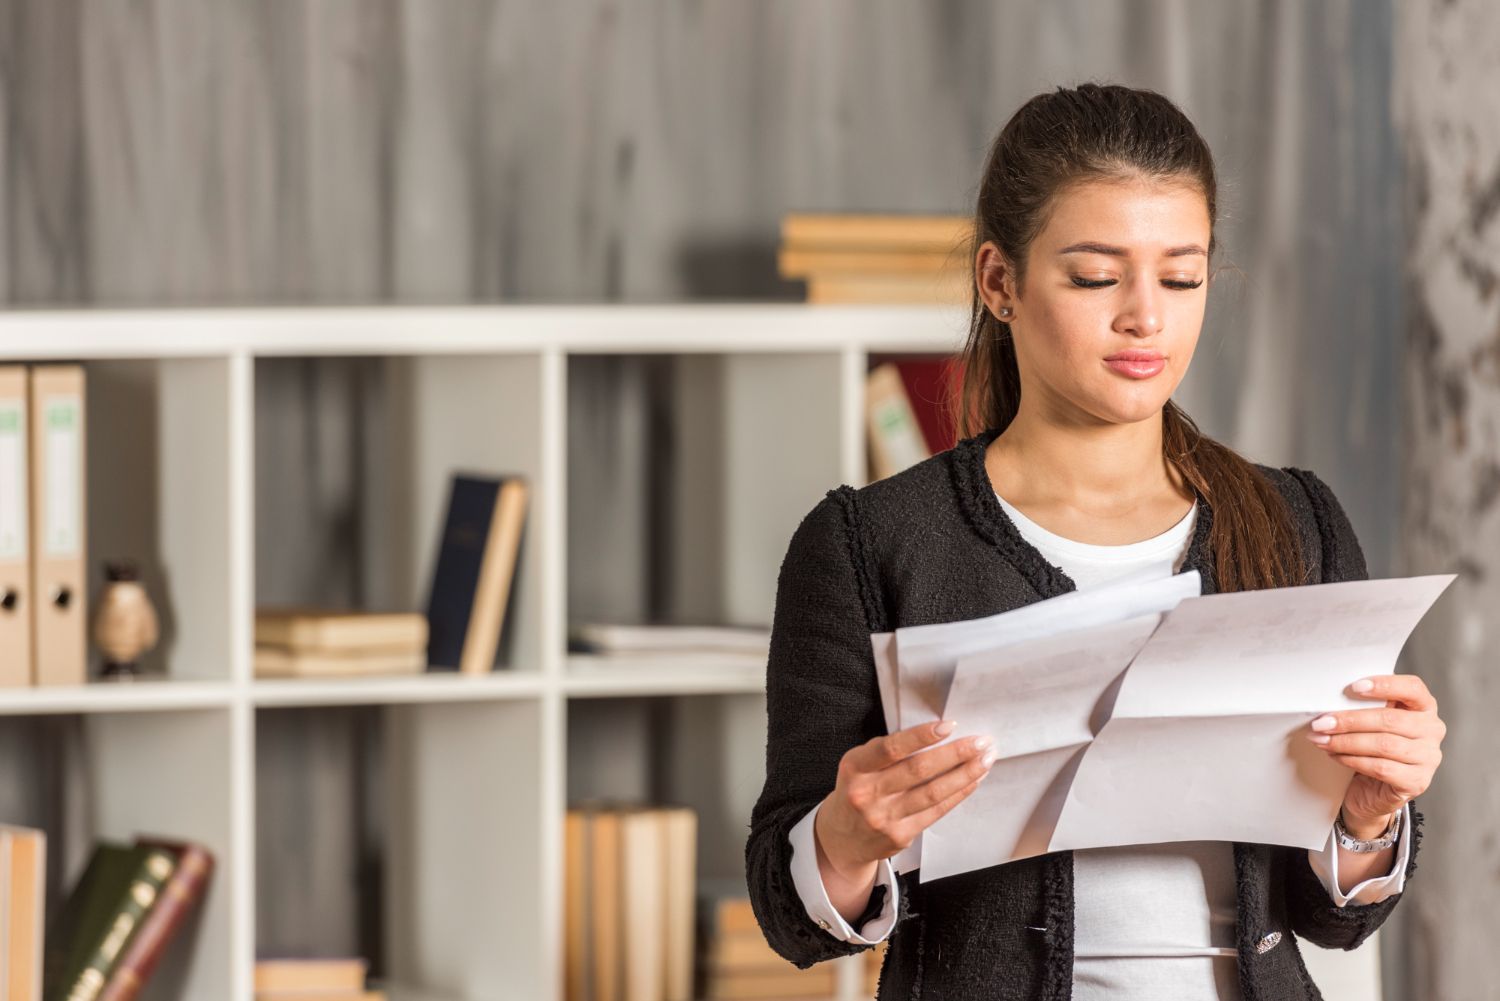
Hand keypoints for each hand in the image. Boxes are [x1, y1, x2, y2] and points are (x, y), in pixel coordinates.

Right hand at [815, 719, 995, 876]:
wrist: (841, 839)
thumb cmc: (857, 790)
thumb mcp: (859, 765)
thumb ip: (887, 751)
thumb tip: (935, 734)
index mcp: (855, 767)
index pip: (891, 748)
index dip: (921, 736)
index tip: (949, 725)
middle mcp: (867, 793)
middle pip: (918, 770)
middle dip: (956, 754)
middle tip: (981, 742)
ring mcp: (884, 817)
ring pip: (932, 792)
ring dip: (964, 774)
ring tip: (985, 760)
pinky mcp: (900, 836)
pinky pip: (935, 812)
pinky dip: (957, 794)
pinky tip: (973, 781)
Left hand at [1307, 674, 1445, 836]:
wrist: (1374, 790)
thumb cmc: (1372, 748)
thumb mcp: (1371, 721)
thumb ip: (1364, 706)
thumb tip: (1331, 698)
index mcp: (1423, 707)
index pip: (1413, 688)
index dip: (1385, 685)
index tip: (1354, 687)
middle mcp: (1432, 730)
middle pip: (1390, 720)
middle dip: (1350, 721)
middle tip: (1321, 723)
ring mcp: (1428, 757)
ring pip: (1384, 745)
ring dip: (1346, 742)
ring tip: (1322, 740)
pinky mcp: (1417, 781)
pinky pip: (1381, 768)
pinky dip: (1352, 760)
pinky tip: (1335, 756)